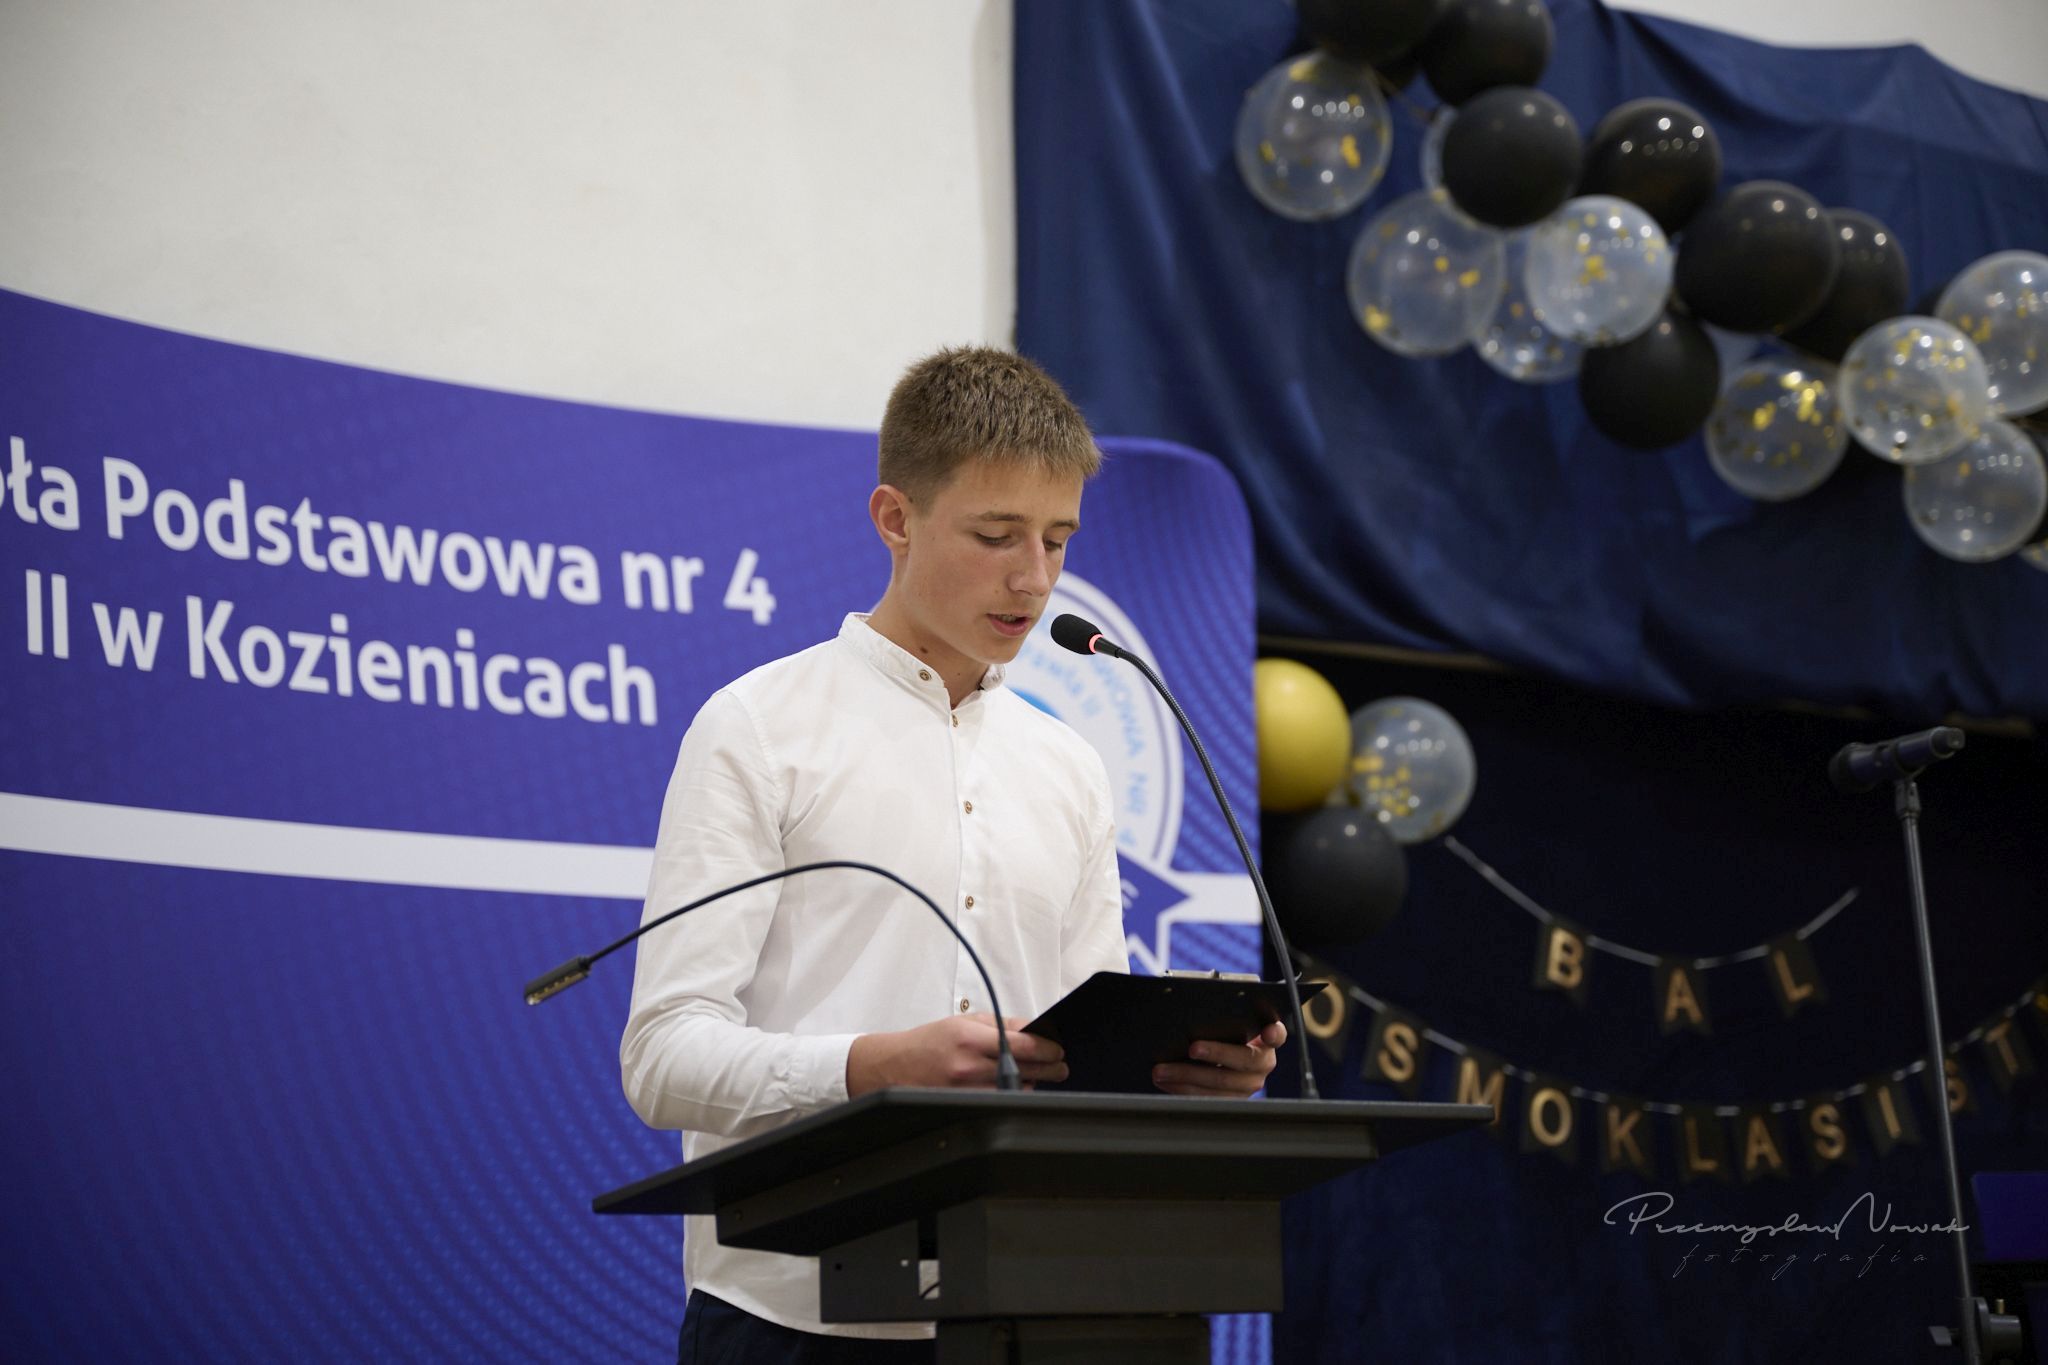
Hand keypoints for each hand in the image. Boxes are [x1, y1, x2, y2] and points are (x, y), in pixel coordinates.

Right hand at [847, 1013, 1066, 1095]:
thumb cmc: (927, 1042)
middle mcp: (968, 1066)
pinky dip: (1012, 1093)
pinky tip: (1017, 1086)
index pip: (1022, 1044)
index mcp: (969, 1038)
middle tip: (1060, 1065)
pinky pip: (999, 1101)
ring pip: (1015, 1088)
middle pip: (1024, 1068)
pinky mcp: (962, 1105)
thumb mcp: (964, 1022)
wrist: (892, 1066)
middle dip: (1049, 1067)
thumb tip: (1034, 1027)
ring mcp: (965, 1090)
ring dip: (1032, 1081)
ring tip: (1040, 1074)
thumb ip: (1001, 1023)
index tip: (1058, 1049)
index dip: (1047, 1048)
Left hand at [1152, 1021, 1283, 1097]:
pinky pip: (1208, 1098)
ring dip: (1188, 1076)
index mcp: (1267, 1038)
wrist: (1220, 1056)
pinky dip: (1182, 1089)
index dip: (1274, 1033)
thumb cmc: (1222, 1030)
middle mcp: (1263, 1063)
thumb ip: (1220, 1013)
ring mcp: (1248, 1084)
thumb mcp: (1224, 1020)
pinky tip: (1165, 1081)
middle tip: (1193, 1048)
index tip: (1267, 1031)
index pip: (1277, 1033)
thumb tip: (1192, 1002)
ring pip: (1221, 1084)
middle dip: (1216, 1053)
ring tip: (1162, 1070)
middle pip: (1243, 1060)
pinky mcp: (1231, 1100)